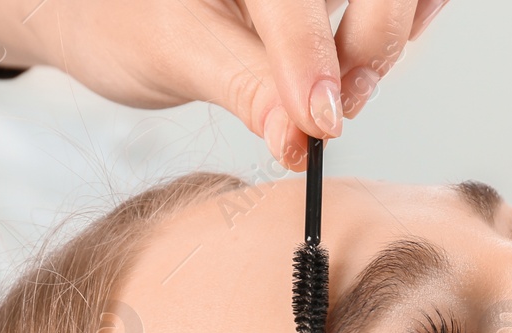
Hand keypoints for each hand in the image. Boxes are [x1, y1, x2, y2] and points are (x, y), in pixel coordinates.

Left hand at [0, 0, 448, 168]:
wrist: (108, 11)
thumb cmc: (122, 19)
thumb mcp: (173, 54)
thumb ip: (245, 90)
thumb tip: (301, 141)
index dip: (312, 54)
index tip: (320, 124)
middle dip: (372, 43)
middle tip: (334, 109)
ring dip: (392, 40)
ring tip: (343, 92)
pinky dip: (404, 30)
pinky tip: (360, 66)